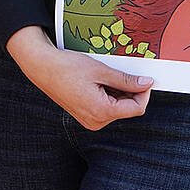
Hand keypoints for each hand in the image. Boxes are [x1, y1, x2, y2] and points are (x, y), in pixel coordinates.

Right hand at [6, 26, 152, 129]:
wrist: (42, 68)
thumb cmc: (69, 67)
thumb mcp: (101, 70)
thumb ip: (126, 80)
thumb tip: (147, 83)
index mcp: (102, 112)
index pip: (136, 108)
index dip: (143, 92)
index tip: (144, 77)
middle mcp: (96, 121)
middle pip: (127, 109)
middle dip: (128, 91)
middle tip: (119, 71)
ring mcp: (90, 121)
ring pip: (116, 108)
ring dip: (117, 92)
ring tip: (103, 75)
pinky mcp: (85, 116)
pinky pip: (105, 108)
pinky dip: (108, 95)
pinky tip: (97, 81)